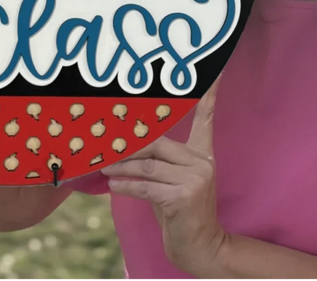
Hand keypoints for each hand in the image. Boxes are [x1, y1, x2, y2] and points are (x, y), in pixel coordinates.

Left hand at [103, 78, 226, 276]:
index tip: (214, 70)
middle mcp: (201, 162)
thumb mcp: (170, 181)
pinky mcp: (183, 197)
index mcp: (202, 153)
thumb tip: (123, 146)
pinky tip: (112, 184)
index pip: (205, 116)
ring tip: (102, 167)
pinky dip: (126, 185)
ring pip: (148, 166)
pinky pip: (146, 186)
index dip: (209, 93)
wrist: (200, 246)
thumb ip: (156, 161)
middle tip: (103, 143)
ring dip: (120, 167)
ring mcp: (194, 179)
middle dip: (128, 145)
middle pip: (157, 143)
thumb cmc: (179, 212)